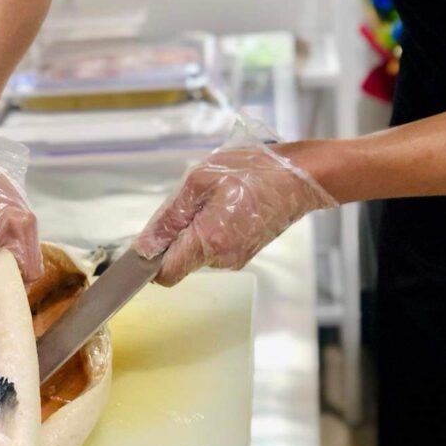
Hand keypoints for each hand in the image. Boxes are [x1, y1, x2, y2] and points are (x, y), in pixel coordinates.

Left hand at [135, 141, 336, 286]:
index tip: (149, 241)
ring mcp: (236, 258)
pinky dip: (212, 230)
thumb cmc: (254, 171)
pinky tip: (228, 206)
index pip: (165, 274)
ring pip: (197, 252)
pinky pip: (215, 247)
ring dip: (195, 229)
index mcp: (209, 241)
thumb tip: (144, 247)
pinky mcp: (245, 253)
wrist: (301, 177)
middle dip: (176, 235)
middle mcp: (222, 258)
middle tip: (194, 200)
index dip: (150, 260)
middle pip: (180, 260)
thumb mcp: (199, 181)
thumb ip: (168, 218)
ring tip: (216, 199)